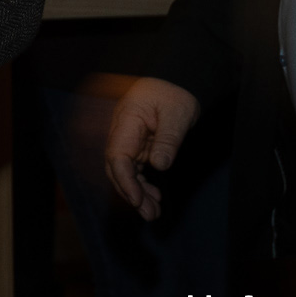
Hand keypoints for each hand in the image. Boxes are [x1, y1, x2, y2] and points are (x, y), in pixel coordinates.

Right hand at [104, 77, 201, 221]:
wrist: (175, 83)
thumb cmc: (174, 94)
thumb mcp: (178, 113)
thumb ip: (168, 138)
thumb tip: (159, 164)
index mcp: (126, 121)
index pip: (117, 155)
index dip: (124, 180)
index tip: (137, 199)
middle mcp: (122, 133)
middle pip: (117, 168)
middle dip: (130, 192)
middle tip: (149, 213)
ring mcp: (129, 140)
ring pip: (125, 171)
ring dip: (136, 193)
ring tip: (153, 213)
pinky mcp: (138, 147)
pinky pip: (134, 169)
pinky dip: (141, 185)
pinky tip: (154, 198)